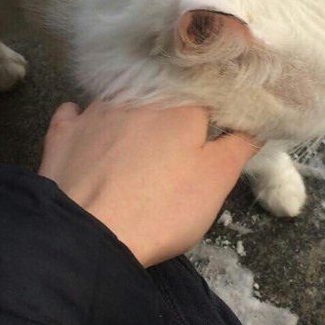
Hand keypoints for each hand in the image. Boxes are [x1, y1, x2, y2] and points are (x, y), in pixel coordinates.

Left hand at [38, 102, 260, 266]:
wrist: (88, 235)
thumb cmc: (163, 206)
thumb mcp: (216, 180)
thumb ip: (240, 144)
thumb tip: (260, 119)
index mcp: (180, 104)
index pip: (204, 90)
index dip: (213, 104)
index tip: (218, 117)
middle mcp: (138, 96)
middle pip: (161, 92)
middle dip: (172, 104)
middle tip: (179, 129)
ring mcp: (96, 111)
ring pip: (120, 99)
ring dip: (131, 109)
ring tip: (137, 131)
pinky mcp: (64, 132)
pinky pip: (75, 114)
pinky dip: (83, 119)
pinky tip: (87, 129)